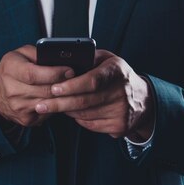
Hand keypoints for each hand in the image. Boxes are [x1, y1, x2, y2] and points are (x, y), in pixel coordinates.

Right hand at [0, 45, 74, 127]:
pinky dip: (56, 105)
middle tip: (76, 79)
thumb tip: (59, 57)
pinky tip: (60, 98)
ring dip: (63, 96)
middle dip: (64, 84)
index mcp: (10, 69)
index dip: (54, 73)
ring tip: (71, 88)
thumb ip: (38, 53)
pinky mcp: (26, 119)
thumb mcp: (21, 54)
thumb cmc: (13, 69)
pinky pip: (48, 112)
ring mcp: (19, 107)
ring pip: (49, 103)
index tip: (69, 70)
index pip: (33, 74)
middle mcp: (12, 91)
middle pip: (45, 90)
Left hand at [34, 50, 154, 139]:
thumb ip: (89, 57)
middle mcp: (121, 92)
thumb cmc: (117, 75)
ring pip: (84, 114)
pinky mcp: (119, 127)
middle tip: (40, 105)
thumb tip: (63, 59)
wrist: (143, 100)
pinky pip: (90, 124)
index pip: (92, 80)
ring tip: (51, 106)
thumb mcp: (108, 59)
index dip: (71, 86)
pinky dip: (77, 118)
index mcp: (117, 71)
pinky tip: (71, 112)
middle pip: (84, 102)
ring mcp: (121, 111)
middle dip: (58, 104)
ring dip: (65, 111)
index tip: (54, 88)